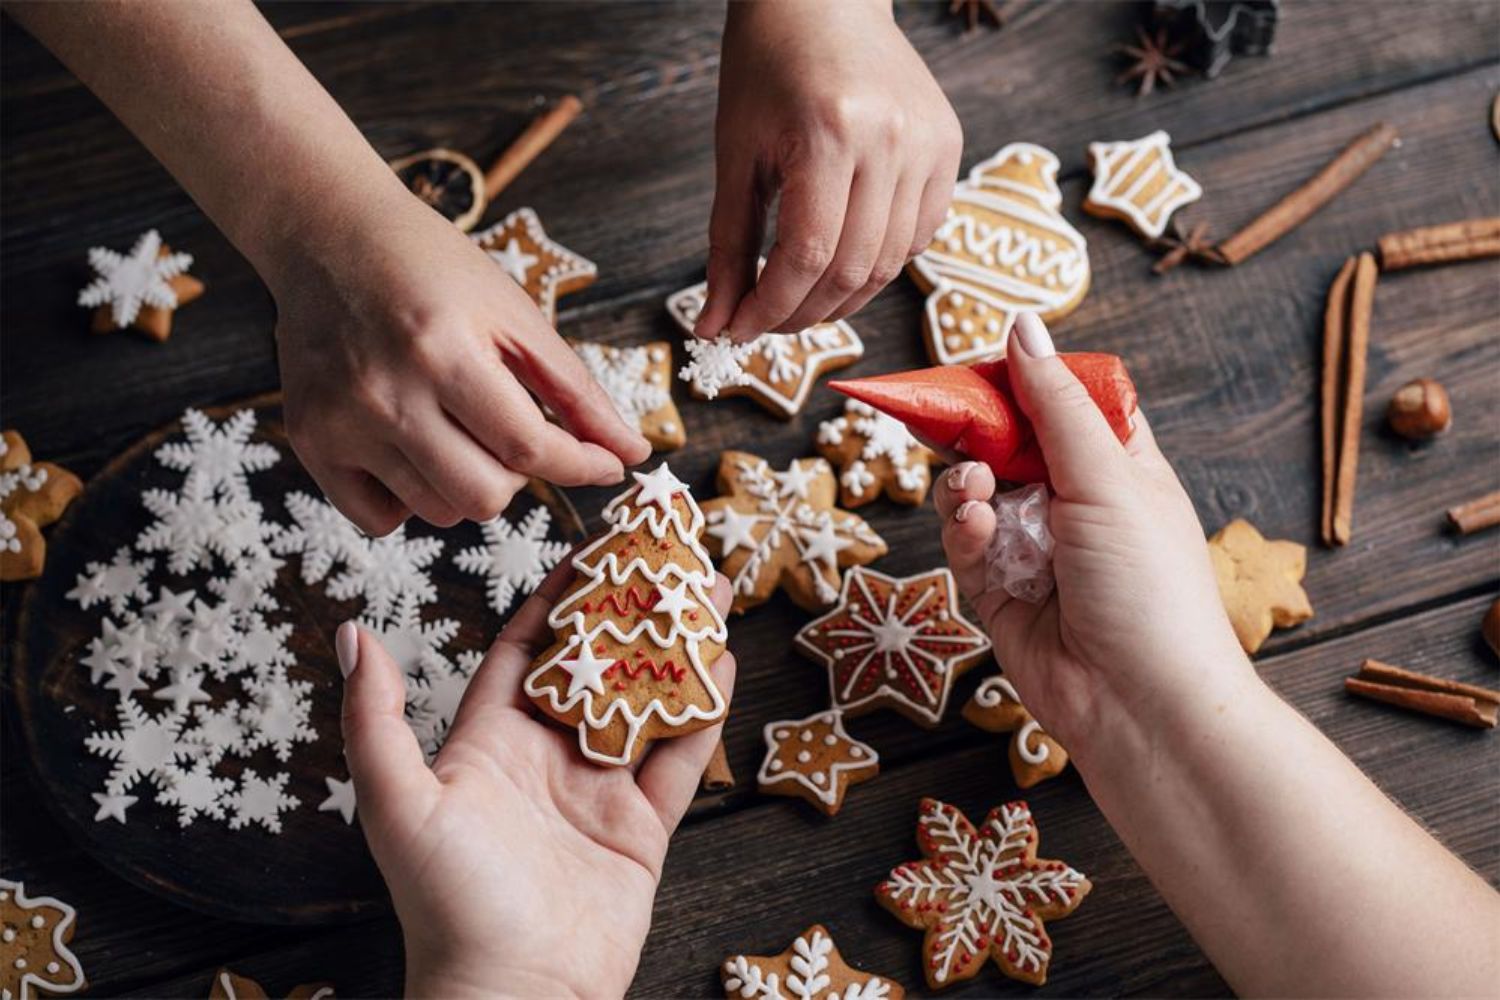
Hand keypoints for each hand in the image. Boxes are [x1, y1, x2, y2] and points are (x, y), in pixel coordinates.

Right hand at [271, 190, 649, 535]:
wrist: (330, 237)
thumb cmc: (432, 268)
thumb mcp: (515, 314)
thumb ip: (577, 390)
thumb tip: (630, 454)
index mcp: (443, 351)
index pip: (528, 447)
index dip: (581, 465)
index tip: (607, 467)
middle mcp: (385, 393)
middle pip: (484, 496)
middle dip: (520, 476)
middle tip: (512, 431)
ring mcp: (340, 423)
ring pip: (440, 512)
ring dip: (469, 484)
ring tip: (461, 428)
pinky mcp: (309, 441)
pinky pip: (380, 519)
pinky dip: (412, 500)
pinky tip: (416, 449)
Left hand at [336, 563, 736, 996]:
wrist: (515, 997)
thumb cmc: (447, 905)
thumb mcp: (398, 802)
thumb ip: (375, 718)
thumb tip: (352, 632)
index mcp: (489, 743)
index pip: (528, 648)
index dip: (558, 595)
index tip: (590, 544)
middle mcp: (546, 759)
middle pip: (596, 664)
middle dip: (629, 608)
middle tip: (666, 554)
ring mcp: (597, 793)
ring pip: (645, 700)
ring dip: (674, 647)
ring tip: (709, 590)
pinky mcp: (641, 830)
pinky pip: (679, 758)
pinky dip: (701, 710)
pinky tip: (720, 662)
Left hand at [695, 0, 962, 340]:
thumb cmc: (769, 65)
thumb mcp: (735, 154)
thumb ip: (726, 245)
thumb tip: (714, 324)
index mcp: (831, 132)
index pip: (809, 255)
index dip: (772, 306)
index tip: (740, 329)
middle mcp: (892, 139)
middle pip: (854, 270)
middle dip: (804, 313)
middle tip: (767, 323)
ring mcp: (930, 143)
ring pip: (891, 263)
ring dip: (842, 298)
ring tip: (801, 298)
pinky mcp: (949, 146)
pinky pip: (920, 235)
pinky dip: (879, 263)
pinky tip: (844, 257)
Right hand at [932, 313, 1250, 751]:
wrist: (1141, 706)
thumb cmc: (1150, 589)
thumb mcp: (1109, 479)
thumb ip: (1054, 405)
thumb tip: (1022, 325)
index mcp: (1120, 467)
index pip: (1065, 402)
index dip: (1024, 380)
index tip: (980, 365)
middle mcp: (1076, 504)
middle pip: (1008, 443)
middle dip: (976, 432)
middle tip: (943, 417)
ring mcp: (1035, 549)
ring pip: (975, 492)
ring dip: (966, 484)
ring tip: (974, 492)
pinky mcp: (1001, 593)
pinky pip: (965, 545)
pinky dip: (962, 532)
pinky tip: (974, 529)